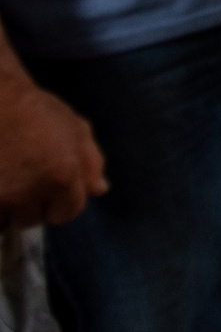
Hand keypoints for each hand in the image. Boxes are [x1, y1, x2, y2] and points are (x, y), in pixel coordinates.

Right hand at [0, 75, 108, 226]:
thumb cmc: (34, 110)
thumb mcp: (75, 129)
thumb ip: (91, 162)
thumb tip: (100, 190)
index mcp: (62, 176)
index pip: (68, 213)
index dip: (62, 201)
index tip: (51, 186)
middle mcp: (30, 191)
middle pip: (35, 219)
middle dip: (32, 204)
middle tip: (24, 176)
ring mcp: (0, 197)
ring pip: (7, 221)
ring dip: (7, 208)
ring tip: (6, 178)